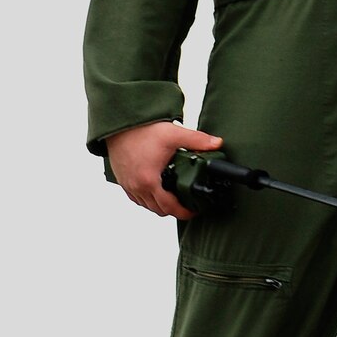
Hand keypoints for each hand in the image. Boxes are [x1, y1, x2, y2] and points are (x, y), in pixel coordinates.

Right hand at [107, 121, 223, 219]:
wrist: (120, 124)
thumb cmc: (142, 130)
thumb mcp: (174, 135)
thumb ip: (197, 141)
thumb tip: (217, 143)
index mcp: (149, 181)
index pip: (169, 207)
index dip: (184, 212)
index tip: (194, 211)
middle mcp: (137, 187)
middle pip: (158, 210)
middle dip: (174, 210)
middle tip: (188, 203)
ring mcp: (128, 185)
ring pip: (147, 206)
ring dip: (161, 205)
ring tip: (175, 196)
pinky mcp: (122, 181)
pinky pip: (137, 198)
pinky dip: (148, 199)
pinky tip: (157, 190)